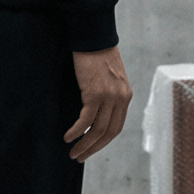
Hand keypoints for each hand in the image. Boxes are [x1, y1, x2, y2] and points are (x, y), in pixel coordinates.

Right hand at [65, 46, 131, 162]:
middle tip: (79, 157)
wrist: (93, 36)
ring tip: (73, 152)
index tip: (91, 149)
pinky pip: (86, 119)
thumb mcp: (110, 76)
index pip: (117, 127)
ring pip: (97, 130)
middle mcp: (121, 98)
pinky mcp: (95, 93)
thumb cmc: (97, 54)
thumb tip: (95, 110)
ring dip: (84, 144)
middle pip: (108, 133)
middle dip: (93, 148)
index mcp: (125, 95)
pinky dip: (77, 131)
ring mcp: (109, 96)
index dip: (103, 142)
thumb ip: (109, 93)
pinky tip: (67, 137)